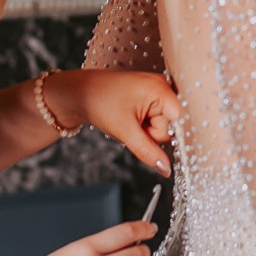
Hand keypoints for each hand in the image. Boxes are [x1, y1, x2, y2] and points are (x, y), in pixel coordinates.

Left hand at [45, 69, 178, 174]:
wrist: (78, 93)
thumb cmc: (99, 103)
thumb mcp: (125, 131)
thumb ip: (149, 152)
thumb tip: (166, 170)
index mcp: (160, 88)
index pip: (177, 121)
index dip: (161, 132)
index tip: (144, 131)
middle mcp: (162, 86)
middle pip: (169, 125)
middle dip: (150, 132)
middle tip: (131, 124)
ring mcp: (155, 90)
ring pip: (161, 125)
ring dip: (145, 130)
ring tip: (127, 119)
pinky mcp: (149, 96)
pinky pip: (154, 119)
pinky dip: (142, 124)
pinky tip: (129, 117)